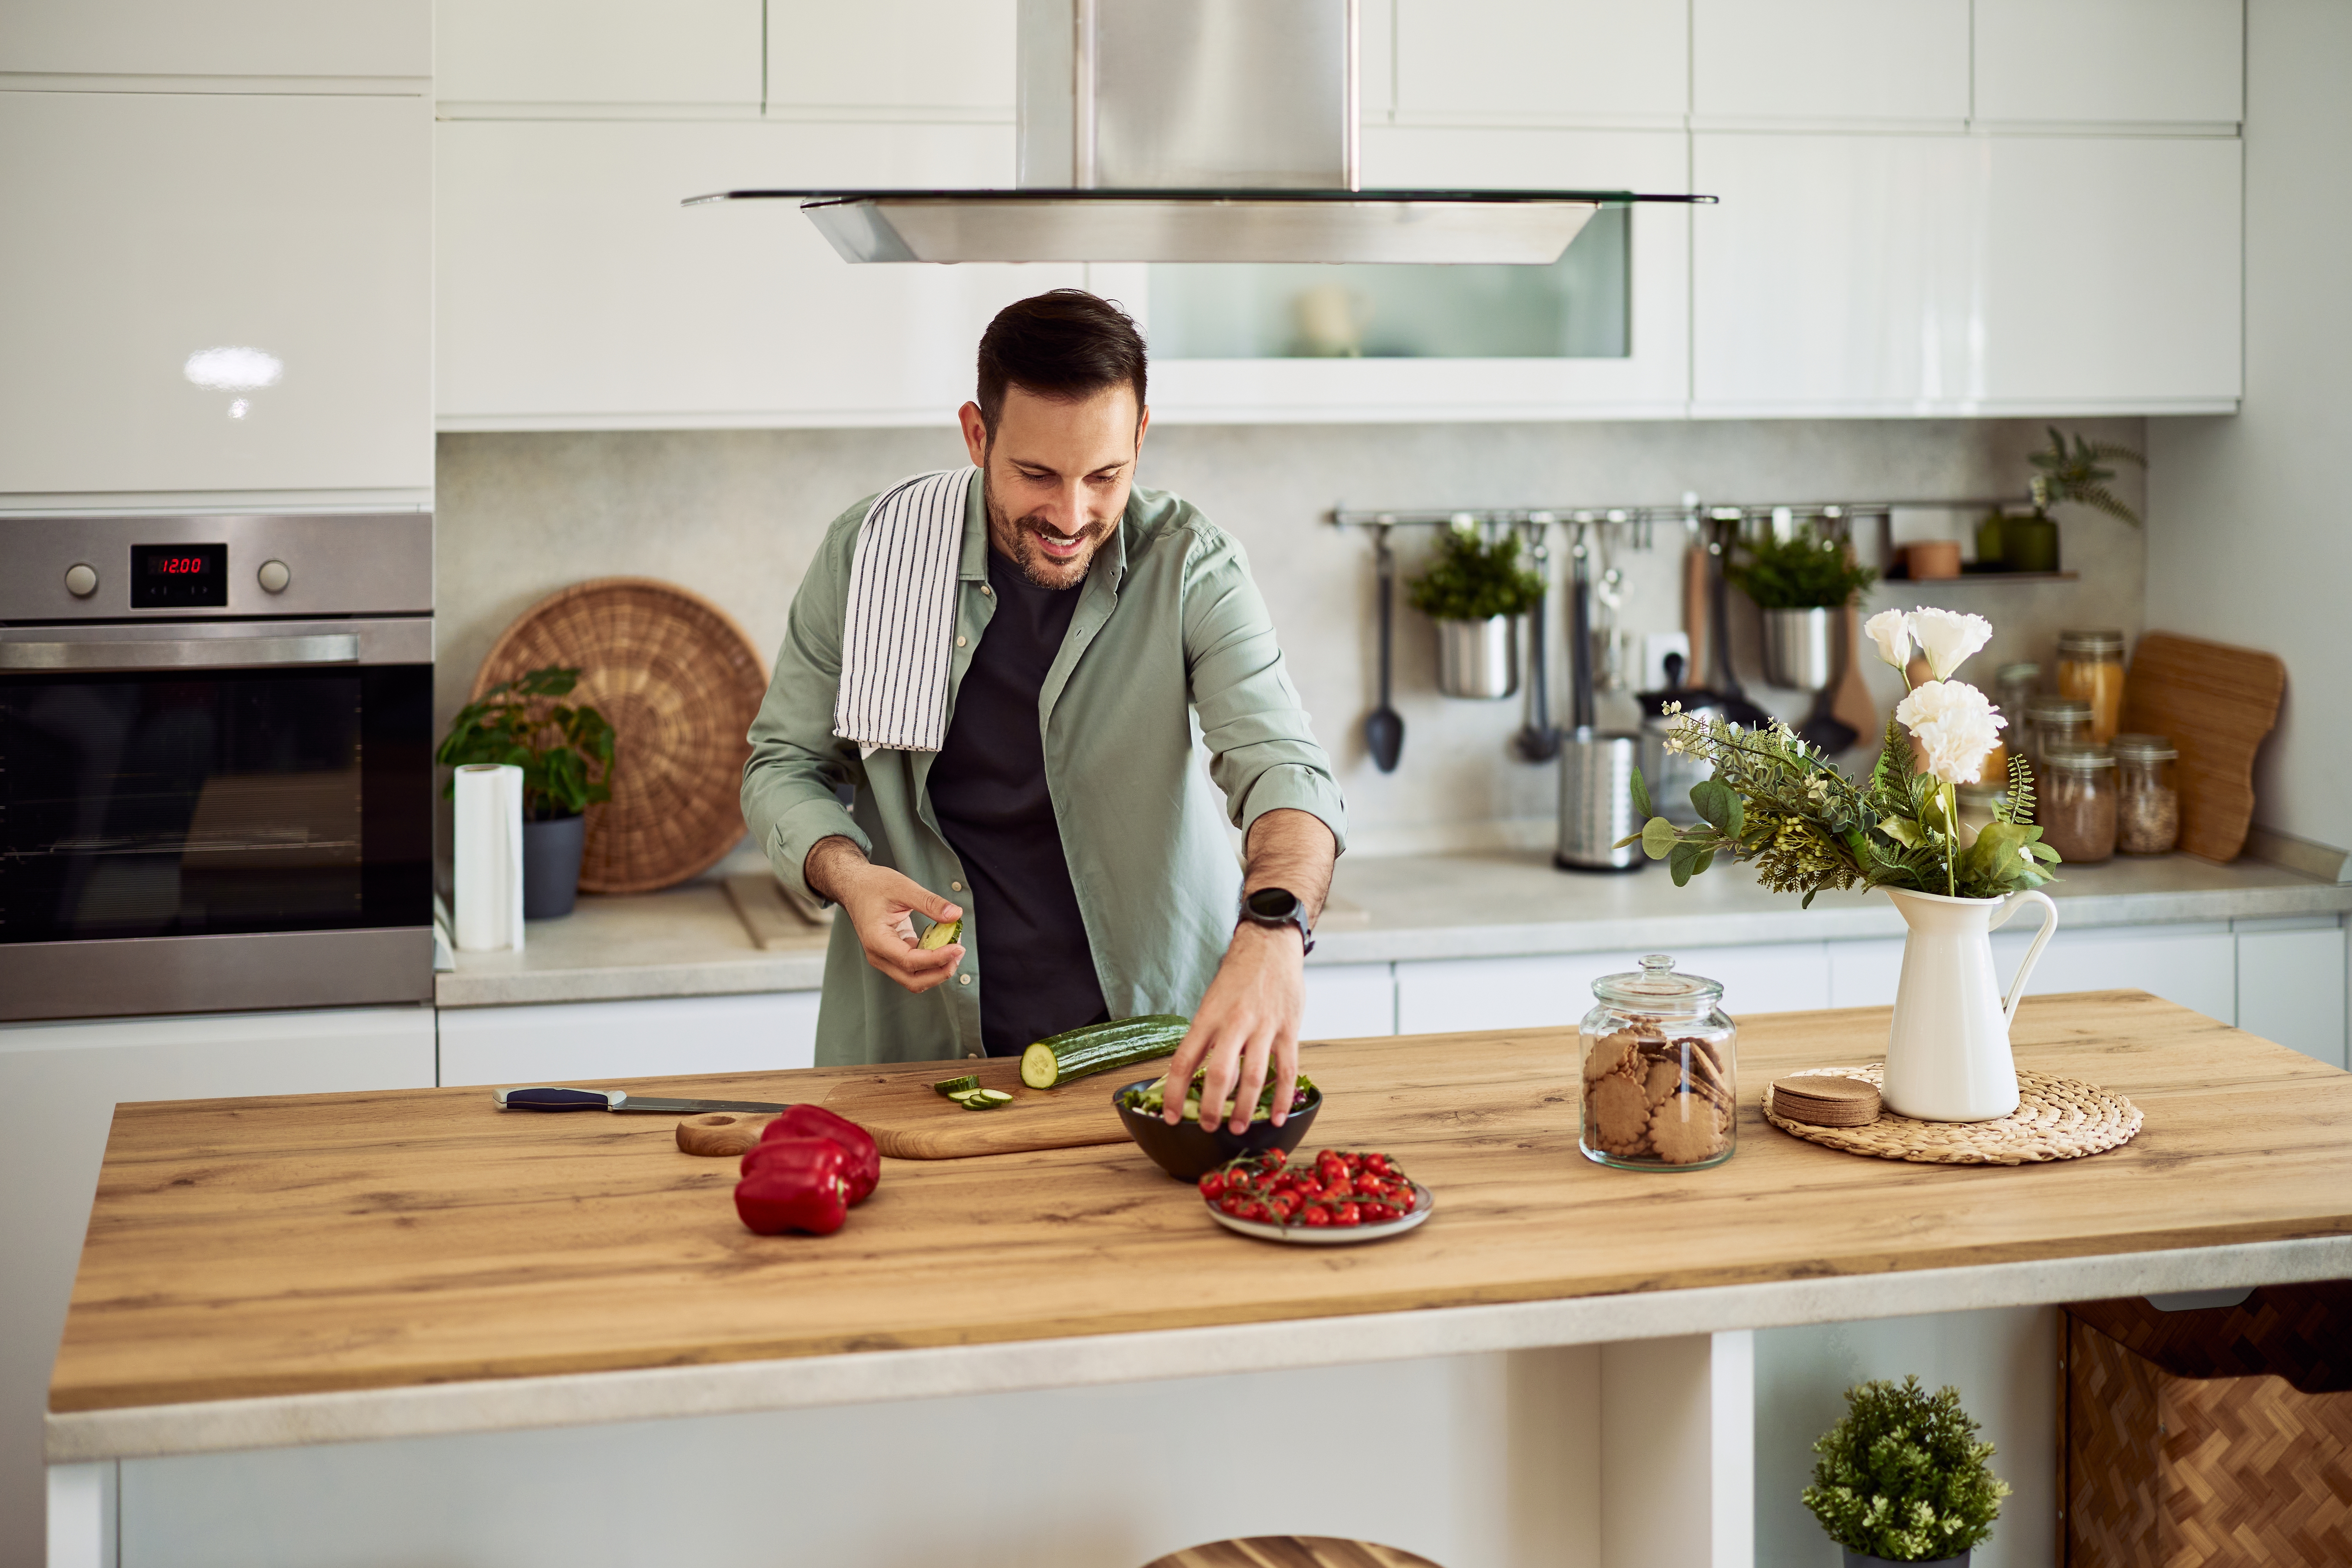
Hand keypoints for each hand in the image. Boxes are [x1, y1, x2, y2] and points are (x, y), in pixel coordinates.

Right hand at [806, 838, 963, 994]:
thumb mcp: (903, 887)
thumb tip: (955, 915)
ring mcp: (885, 958)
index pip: (909, 962)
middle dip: (940, 972)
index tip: (958, 948)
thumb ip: (930, 902)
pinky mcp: (893, 954)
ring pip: (914, 978)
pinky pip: (915, 967)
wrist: (854, 887)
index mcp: (877, 940)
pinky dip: (932, 960)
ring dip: (937, 969)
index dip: (936, 959)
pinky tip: (944, 943)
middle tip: (960, 951)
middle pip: (912, 980)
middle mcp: (878, 955)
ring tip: (955, 947)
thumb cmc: (873, 885)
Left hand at [1161, 922, 1303, 1132]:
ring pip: (1253, 1077)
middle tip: (1208, 1127)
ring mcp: (1264, 1027)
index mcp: (1208, 1017)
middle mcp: (1234, 1023)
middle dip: (1212, 1107)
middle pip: (1220, 1074)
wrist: (1269, 946)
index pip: (1185, 1061)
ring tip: (1237, 1127)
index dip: (1176, 1092)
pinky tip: (1275, 1116)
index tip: (1171, 1116)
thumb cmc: (1237, 976)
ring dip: (1244, 1108)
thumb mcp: (1211, 1002)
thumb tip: (1194, 1074)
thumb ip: (1205, 1036)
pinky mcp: (1289, 1029)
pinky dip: (1281, 1097)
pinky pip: (1286, 1070)